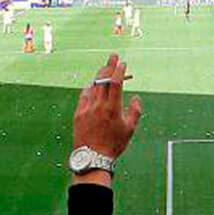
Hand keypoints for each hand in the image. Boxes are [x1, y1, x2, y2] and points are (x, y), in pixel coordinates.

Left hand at [71, 55, 141, 183]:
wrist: (92, 158)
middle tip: (113, 57)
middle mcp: (98, 105)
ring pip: (92, 86)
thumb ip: (135, 111)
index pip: (115, 83)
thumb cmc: (114, 145)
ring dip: (99, 76)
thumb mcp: (130, 129)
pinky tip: (92, 87)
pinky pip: (84, 95)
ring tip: (104, 70)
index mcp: (112, 108)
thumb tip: (135, 97)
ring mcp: (86, 108)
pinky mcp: (78, 114)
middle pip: (102, 80)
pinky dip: (89, 89)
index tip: (123, 63)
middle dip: (108, 66)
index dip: (119, 71)